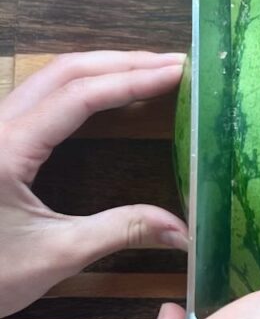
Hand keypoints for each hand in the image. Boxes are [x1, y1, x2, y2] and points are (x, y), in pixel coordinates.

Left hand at [0, 51, 187, 316]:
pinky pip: (38, 96)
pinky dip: (79, 86)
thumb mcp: (55, 256)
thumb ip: (120, 231)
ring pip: (48, 78)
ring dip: (100, 68)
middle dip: (122, 62)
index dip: (133, 79)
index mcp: (8, 147)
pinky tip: (105, 94)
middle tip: (173, 64)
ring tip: (147, 71)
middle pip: (64, 71)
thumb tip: (183, 230)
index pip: (80, 95)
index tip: (177, 72)